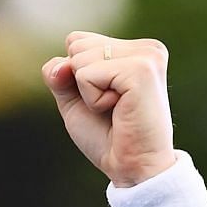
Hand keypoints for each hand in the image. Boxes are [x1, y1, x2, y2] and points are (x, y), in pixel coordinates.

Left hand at [42, 32, 177, 187]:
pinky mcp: (141, 69)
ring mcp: (147, 55)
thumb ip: (60, 74)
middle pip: (76, 45)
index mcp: (135, 49)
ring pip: (80, 59)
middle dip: (79, 83)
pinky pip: (86, 74)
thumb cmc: (106, 135)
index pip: (76, 40)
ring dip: (87, 93)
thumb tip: (61, 64)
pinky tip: (118, 110)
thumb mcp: (74, 99)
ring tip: (116, 108)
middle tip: (110, 106)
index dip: (74, 75)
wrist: (132, 166)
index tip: (103, 98)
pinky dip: (92, 99)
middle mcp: (146, 47)